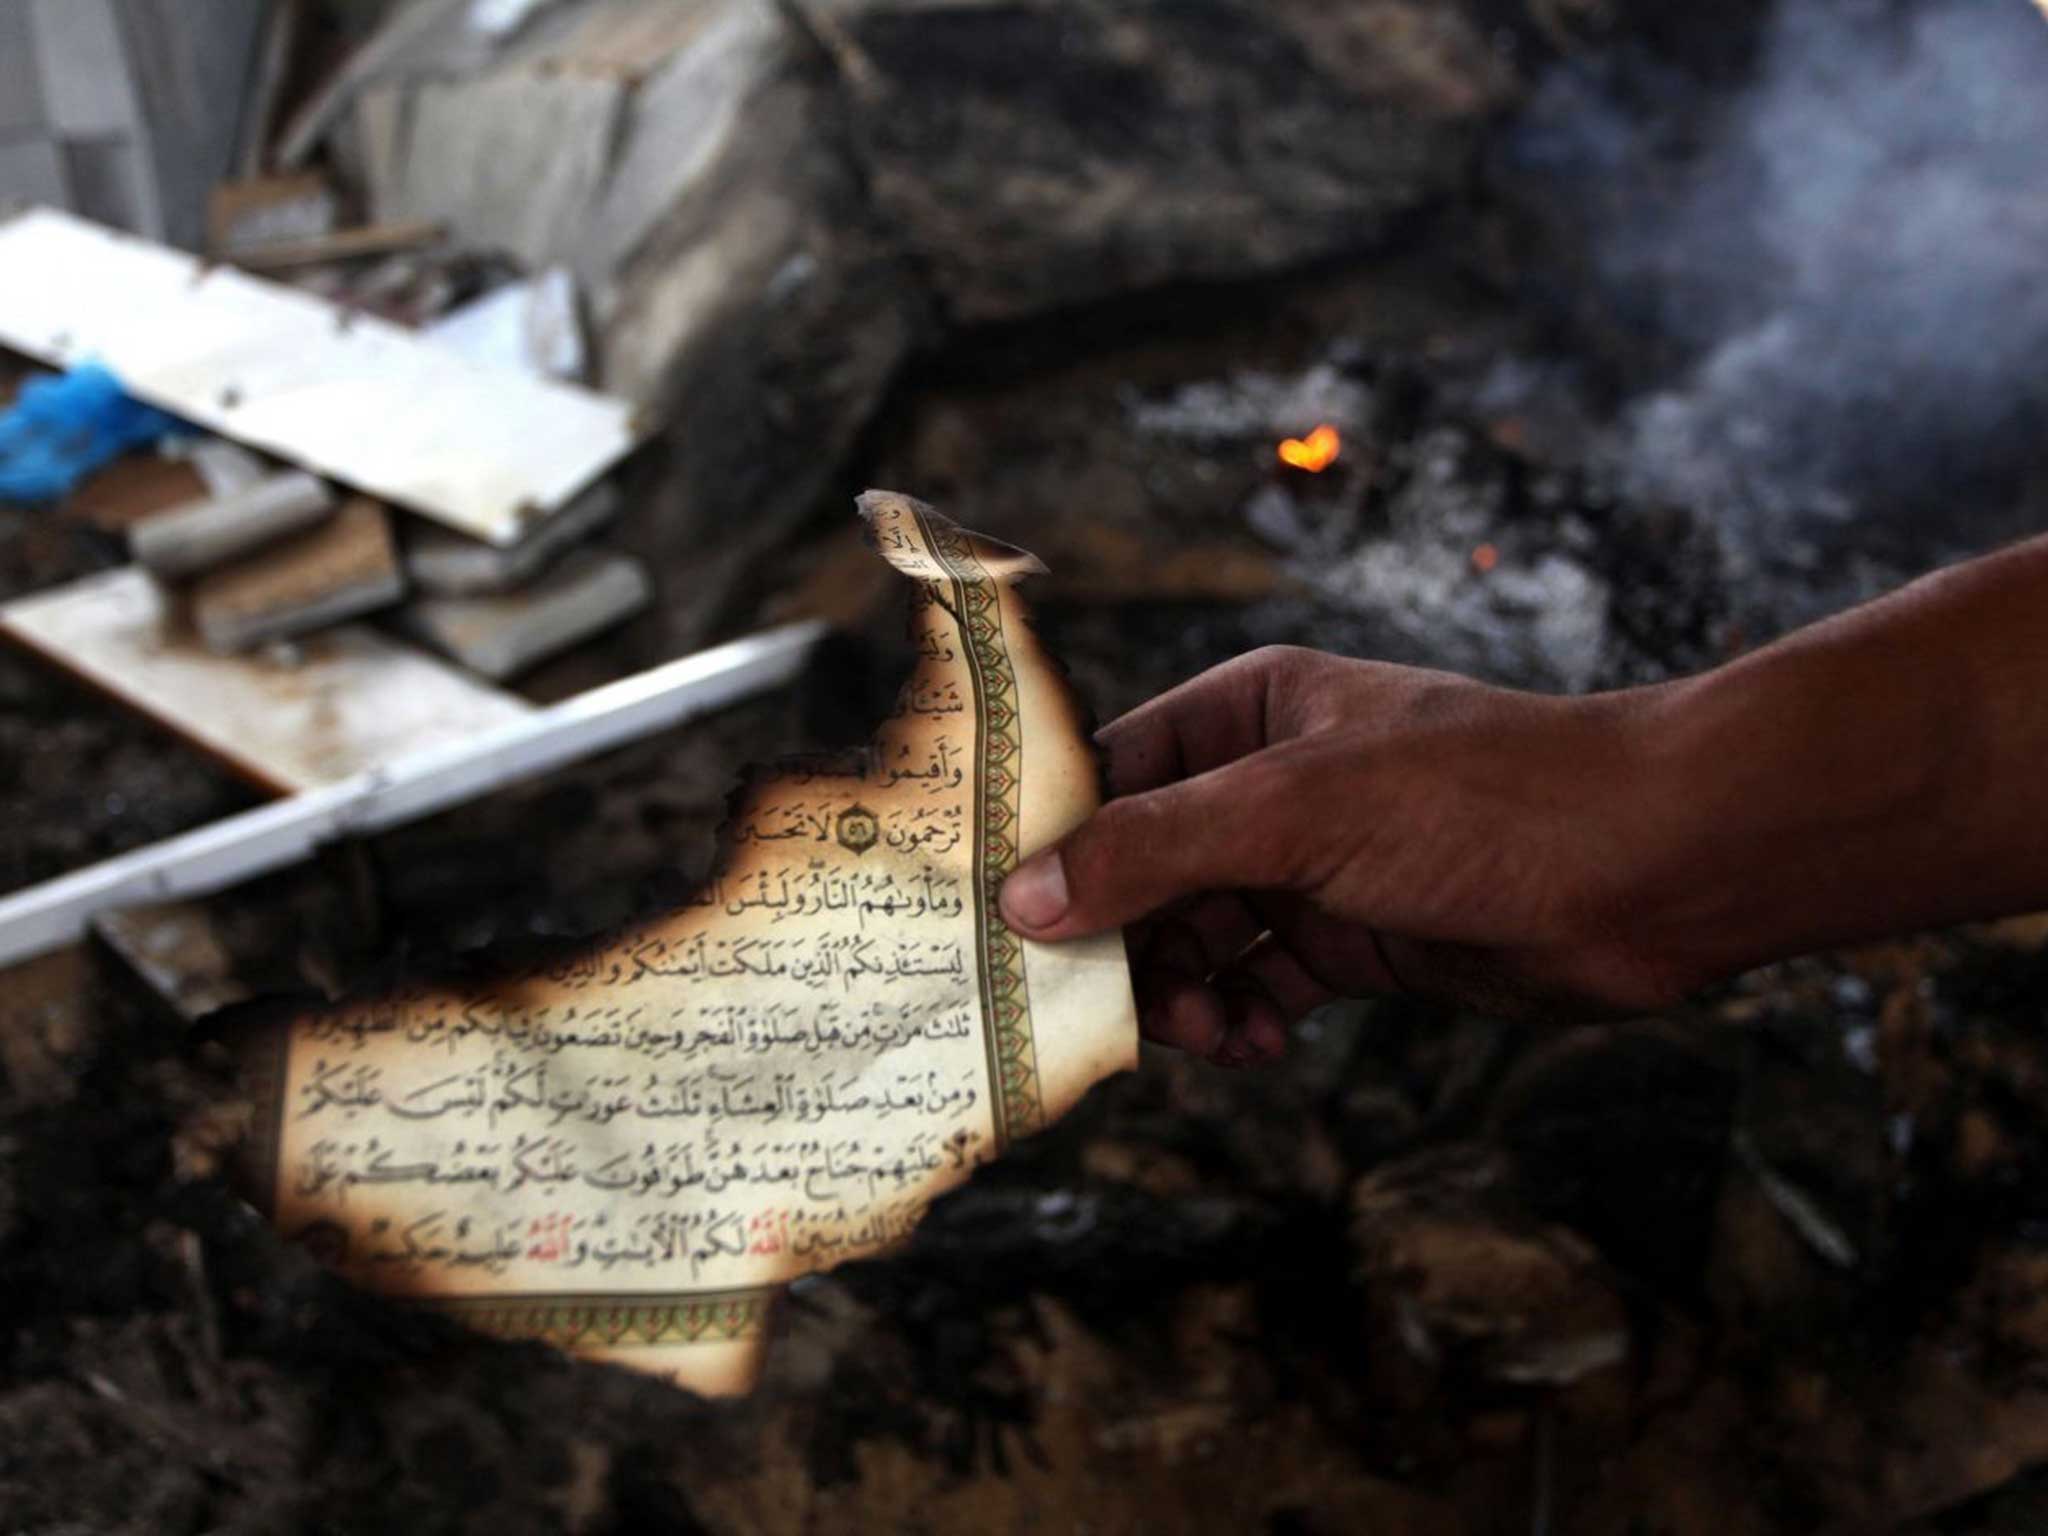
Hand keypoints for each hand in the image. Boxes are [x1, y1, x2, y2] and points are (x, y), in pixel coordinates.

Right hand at [998, 647, 1686, 1065]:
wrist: (1650, 867)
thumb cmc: (1483, 797)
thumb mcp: (1298, 812)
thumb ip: (1156, 852)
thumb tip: (1026, 897)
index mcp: (1247, 714)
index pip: (1110, 776)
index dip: (1050, 846)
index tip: (993, 919)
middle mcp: (1269, 784)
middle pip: (1143, 868)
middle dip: (1116, 939)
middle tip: (1093, 1010)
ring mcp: (1312, 865)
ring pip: (1197, 936)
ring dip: (1180, 991)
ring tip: (1201, 1033)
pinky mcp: (1354, 938)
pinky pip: (1258, 982)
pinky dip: (1239, 1018)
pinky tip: (1252, 1042)